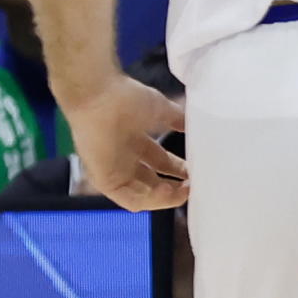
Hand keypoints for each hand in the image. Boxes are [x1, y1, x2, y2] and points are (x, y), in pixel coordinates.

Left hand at [61, 74, 188, 211]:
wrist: (99, 96)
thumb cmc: (125, 98)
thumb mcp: (161, 109)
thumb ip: (178, 119)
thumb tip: (197, 126)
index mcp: (135, 141)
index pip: (161, 164)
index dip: (180, 170)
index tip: (199, 171)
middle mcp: (125, 158)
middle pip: (154, 181)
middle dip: (176, 187)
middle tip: (195, 184)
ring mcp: (114, 170)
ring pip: (143, 195)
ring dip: (166, 198)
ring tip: (184, 191)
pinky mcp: (104, 180)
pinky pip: (129, 200)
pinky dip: (150, 201)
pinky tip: (167, 191)